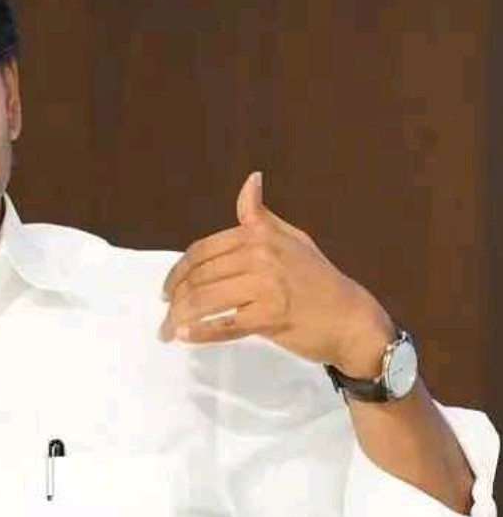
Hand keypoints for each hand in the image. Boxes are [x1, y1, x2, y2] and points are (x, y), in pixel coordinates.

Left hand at [160, 171, 392, 374]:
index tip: (167, 290)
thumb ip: (260, 216)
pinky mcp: (269, 317)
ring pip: (205, 300)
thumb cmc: (320, 280)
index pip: (201, 251)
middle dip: (175, 298)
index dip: (177, 272)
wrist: (352, 320)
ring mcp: (265, 286)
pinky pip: (223, 325)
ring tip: (167, 330)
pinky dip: (199, 333)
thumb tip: (251, 179)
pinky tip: (184, 337)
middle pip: (199, 277)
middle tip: (165, 313)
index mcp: (259, 235)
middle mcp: (259, 256)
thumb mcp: (292, 238)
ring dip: (179, 318)